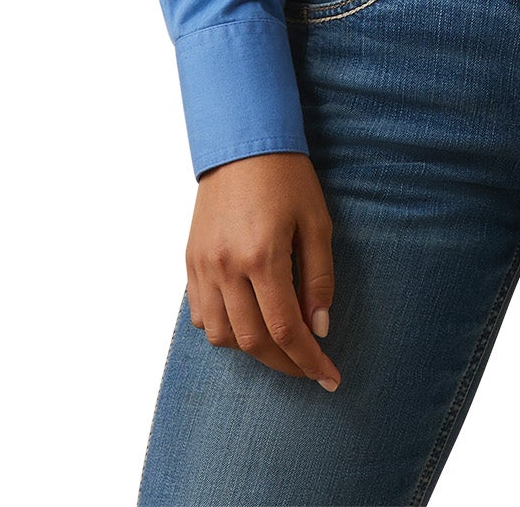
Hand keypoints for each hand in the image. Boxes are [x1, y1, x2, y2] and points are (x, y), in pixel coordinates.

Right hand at [185, 150, 341, 389]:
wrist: (241, 143)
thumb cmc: (287, 177)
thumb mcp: (317, 221)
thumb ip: (318, 278)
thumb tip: (318, 328)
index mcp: (262, 256)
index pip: (284, 329)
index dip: (308, 360)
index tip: (329, 376)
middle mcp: (226, 267)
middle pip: (253, 341)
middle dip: (285, 363)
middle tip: (309, 367)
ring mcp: (203, 266)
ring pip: (222, 336)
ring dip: (253, 349)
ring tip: (280, 342)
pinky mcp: (190, 261)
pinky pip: (201, 315)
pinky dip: (224, 329)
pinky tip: (247, 320)